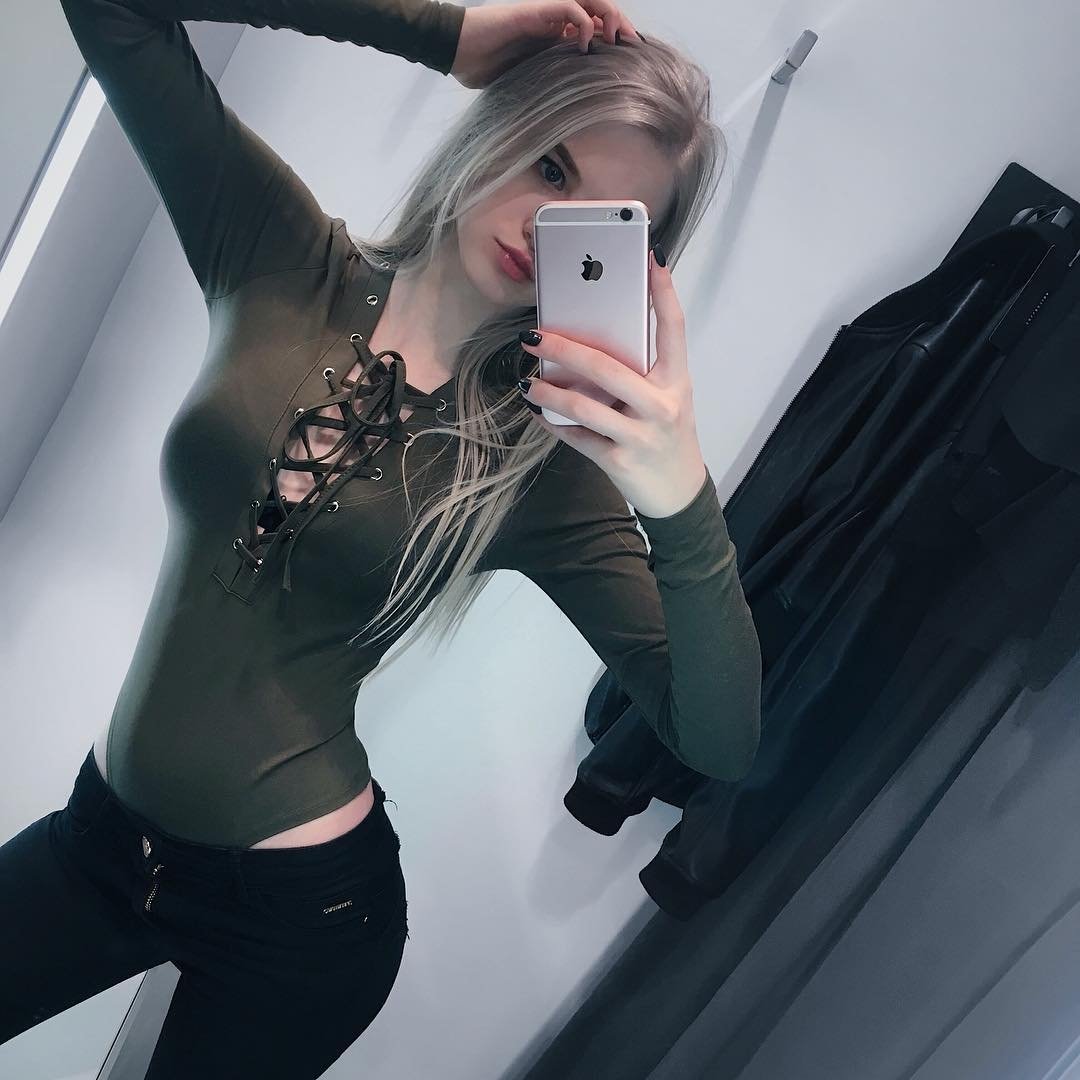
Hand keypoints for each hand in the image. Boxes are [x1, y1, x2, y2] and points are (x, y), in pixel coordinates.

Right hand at [450, 0, 642, 89]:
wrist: (455, 48)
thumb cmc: (481, 65)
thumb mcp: (523, 82)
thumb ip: (544, 86)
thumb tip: (561, 117)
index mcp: (552, 34)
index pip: (592, 27)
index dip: (612, 38)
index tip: (628, 58)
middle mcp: (553, 19)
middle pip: (599, 10)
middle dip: (620, 25)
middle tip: (634, 46)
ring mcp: (546, 13)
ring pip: (590, 2)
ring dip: (610, 17)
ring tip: (619, 38)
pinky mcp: (536, 10)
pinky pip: (570, 7)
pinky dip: (585, 22)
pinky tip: (589, 42)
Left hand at [519, 248, 709, 519]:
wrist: (678, 492)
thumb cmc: (666, 433)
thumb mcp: (667, 397)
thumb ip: (642, 370)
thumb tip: (593, 337)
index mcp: (676, 380)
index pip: (673, 328)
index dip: (663, 293)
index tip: (649, 260)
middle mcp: (661, 405)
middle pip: (608, 367)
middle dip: (565, 348)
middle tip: (534, 336)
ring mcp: (640, 435)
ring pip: (584, 406)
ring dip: (548, 390)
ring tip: (528, 381)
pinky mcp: (619, 461)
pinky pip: (577, 437)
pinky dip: (553, 423)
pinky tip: (538, 411)